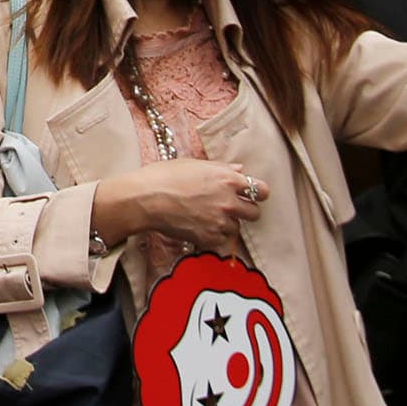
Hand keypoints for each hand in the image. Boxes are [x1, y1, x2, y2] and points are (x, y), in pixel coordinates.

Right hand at [101, 158, 266, 253]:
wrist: (144, 199)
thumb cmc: (164, 176)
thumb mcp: (194, 164)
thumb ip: (221, 169)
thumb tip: (239, 169)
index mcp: (227, 179)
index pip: (262, 190)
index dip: (258, 193)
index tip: (251, 195)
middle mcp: (228, 202)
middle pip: (255, 213)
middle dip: (245, 211)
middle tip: (230, 209)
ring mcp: (219, 222)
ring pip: (236, 229)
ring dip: (226, 225)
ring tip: (207, 218)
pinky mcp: (208, 238)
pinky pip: (220, 240)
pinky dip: (213, 236)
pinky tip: (199, 227)